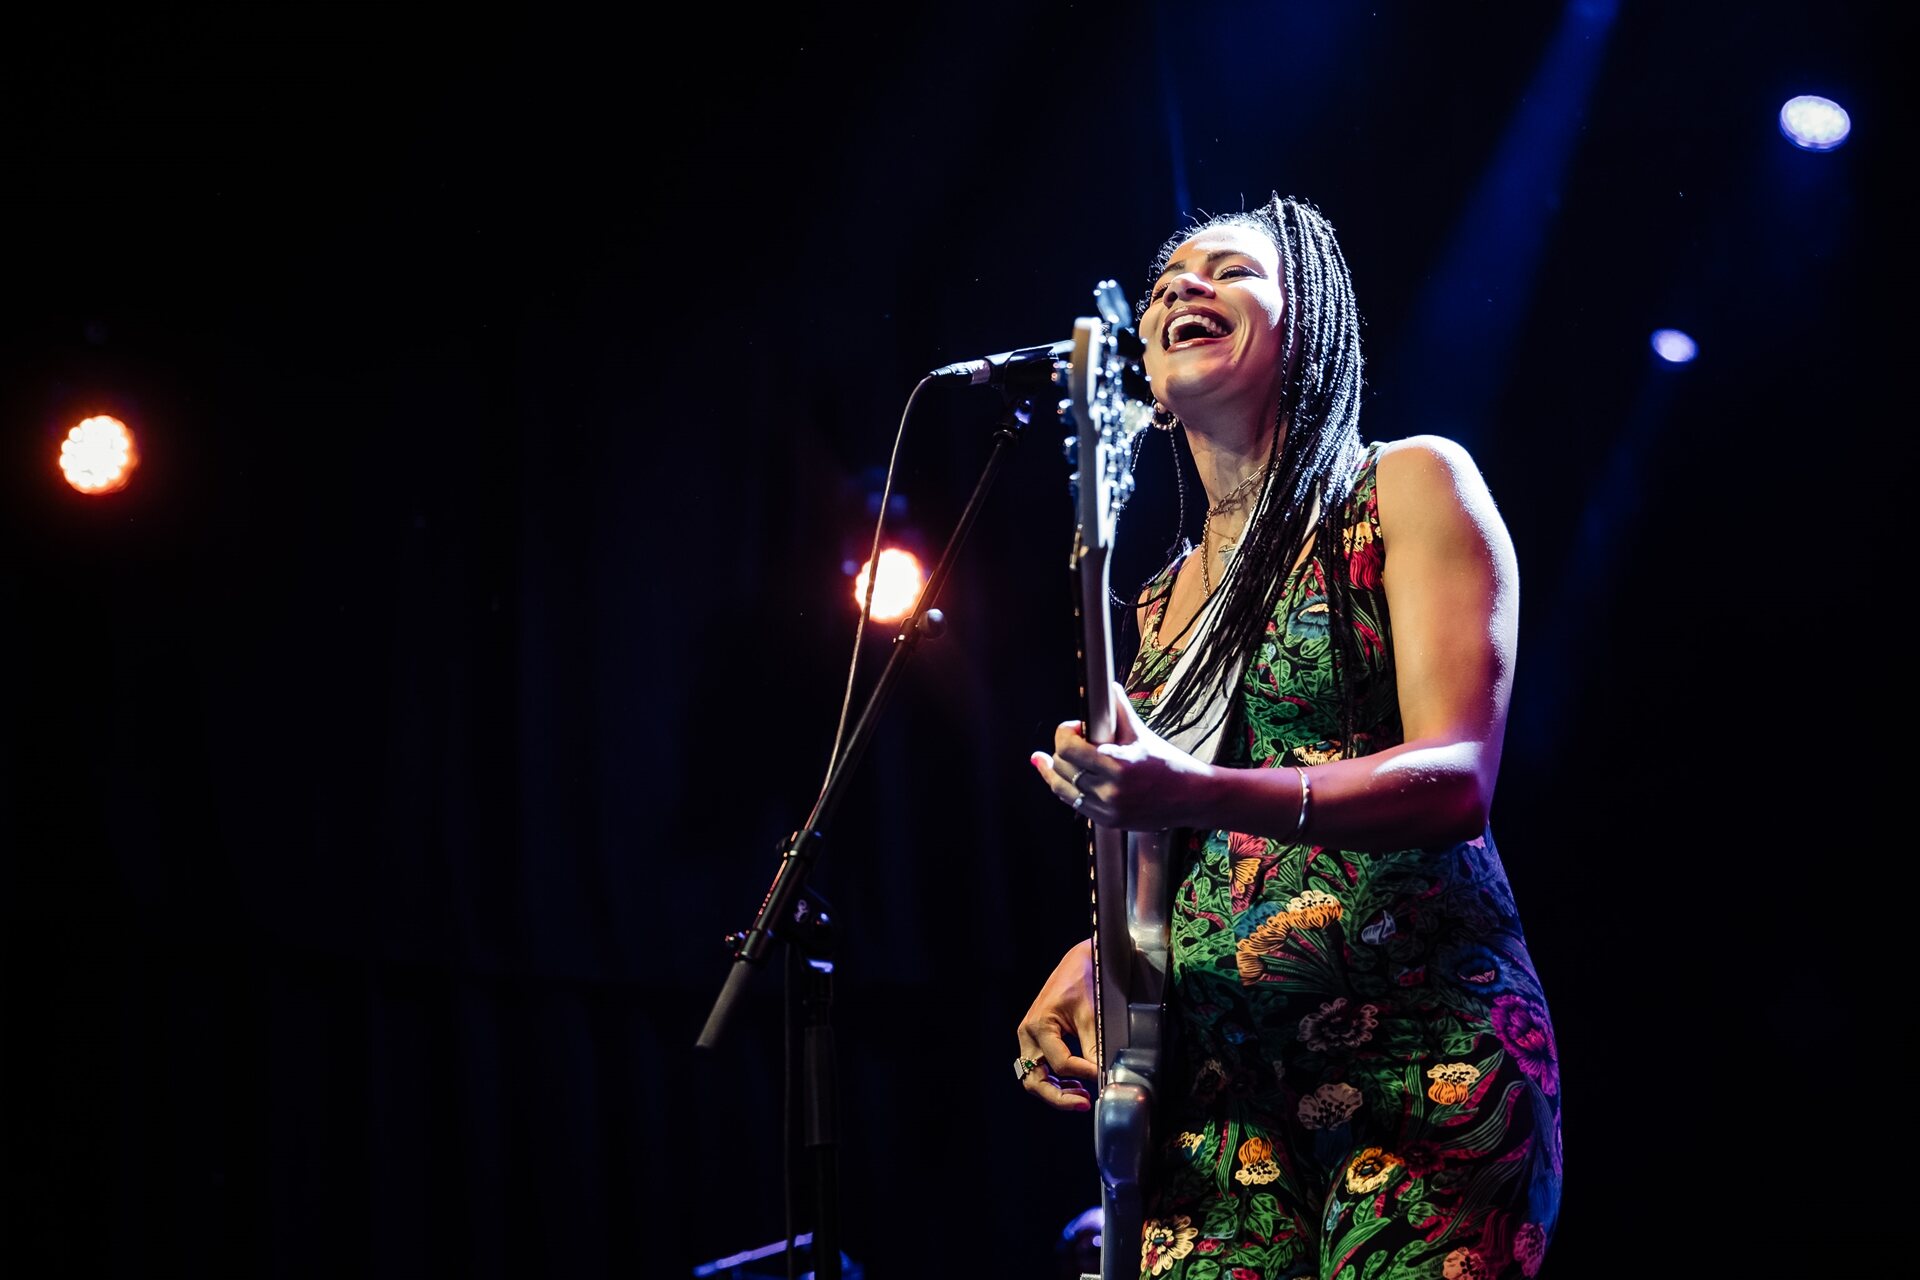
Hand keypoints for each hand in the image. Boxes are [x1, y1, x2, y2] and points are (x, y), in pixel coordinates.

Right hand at [1015, 939, 1097, 1111]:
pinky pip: (1041, 1068)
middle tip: (1084, 1103)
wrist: (1080, 960)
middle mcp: (1028, 1033)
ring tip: (1082, 1097)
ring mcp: (1030, 1037)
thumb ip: (1094, 1048)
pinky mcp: (1037, 1039)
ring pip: (1035, 1078)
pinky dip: (1056, 1079)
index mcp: (1039, 1024)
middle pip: (1035, 1079)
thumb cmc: (1085, 980)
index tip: (1104, 1077)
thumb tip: (1104, 1076)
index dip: (1084, 1074)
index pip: (1060, 1063)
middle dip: (1058, 1096)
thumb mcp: (1092, 1015)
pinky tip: (1076, 1083)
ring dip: (1057, 1091)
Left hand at [1028, 680, 1212, 831]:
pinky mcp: (1109, 822)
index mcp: (1118, 764)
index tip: (1072, 727)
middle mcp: (1111, 790)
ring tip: (1048, 760)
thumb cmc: (1169, 763)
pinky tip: (1065, 779)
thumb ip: (1120, 710)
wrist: (1192, 797)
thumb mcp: (1142, 734)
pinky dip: (1068, 789)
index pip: (1069, 749)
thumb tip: (1108, 686)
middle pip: (1062, 768)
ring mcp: (1109, 809)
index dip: (1063, 734)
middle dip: (1059, 751)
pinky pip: (1076, 804)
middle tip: (1069, 742)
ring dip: (1055, 772)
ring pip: (1063, 789)